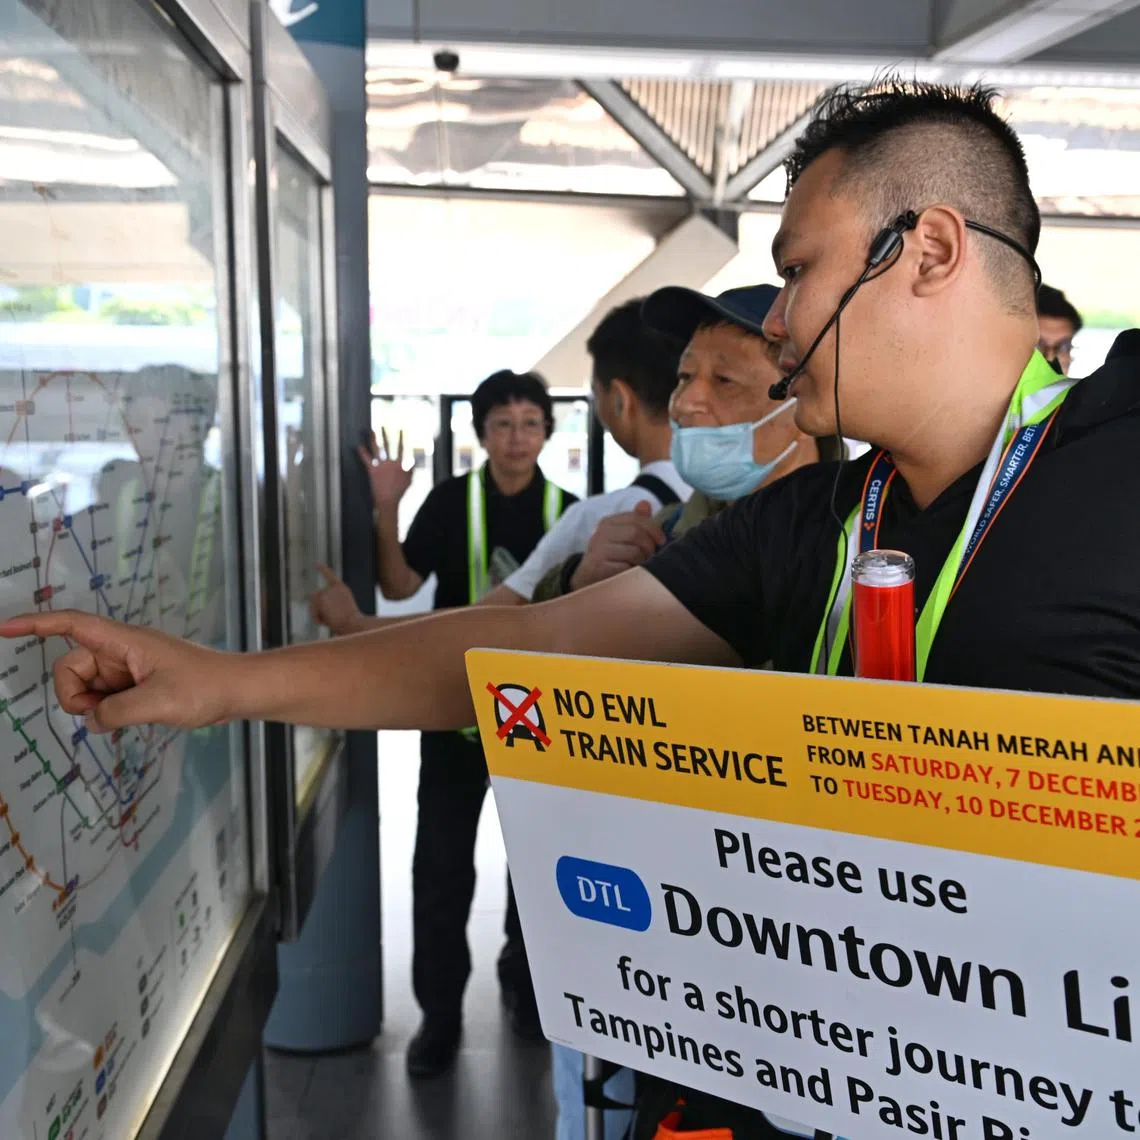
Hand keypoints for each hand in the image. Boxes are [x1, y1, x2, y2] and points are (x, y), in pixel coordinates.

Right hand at [0, 610, 234, 732]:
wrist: (238, 691)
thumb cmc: (206, 687)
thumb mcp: (157, 702)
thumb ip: (115, 712)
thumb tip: (91, 720)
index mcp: (124, 641)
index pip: (71, 625)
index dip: (35, 624)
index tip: (3, 628)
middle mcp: (121, 651)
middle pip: (70, 667)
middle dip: (74, 694)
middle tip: (103, 712)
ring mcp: (128, 668)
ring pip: (86, 687)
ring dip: (94, 706)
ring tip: (129, 714)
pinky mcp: (136, 684)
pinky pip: (104, 698)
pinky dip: (108, 711)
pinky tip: (132, 718)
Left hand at [310, 563, 364, 635]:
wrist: (355, 624)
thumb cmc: (352, 625)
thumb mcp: (345, 615)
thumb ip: (332, 609)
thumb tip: (321, 611)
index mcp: (343, 590)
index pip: (330, 577)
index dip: (323, 570)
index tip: (316, 563)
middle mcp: (334, 588)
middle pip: (316, 596)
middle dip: (318, 609)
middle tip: (331, 620)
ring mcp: (328, 591)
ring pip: (313, 604)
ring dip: (318, 615)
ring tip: (332, 621)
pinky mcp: (322, 596)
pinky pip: (313, 610)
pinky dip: (317, 618)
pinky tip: (325, 622)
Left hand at [358, 428, 411, 508]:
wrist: (388, 501)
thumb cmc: (399, 492)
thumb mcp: (409, 481)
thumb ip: (411, 470)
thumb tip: (413, 463)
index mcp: (400, 464)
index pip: (401, 448)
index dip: (402, 437)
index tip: (401, 429)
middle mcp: (390, 463)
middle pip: (388, 445)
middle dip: (385, 435)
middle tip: (382, 426)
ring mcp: (380, 466)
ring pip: (377, 449)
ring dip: (374, 439)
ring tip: (372, 431)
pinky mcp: (372, 471)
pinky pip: (366, 459)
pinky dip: (362, 452)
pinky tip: (359, 446)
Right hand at [570, 500, 664, 591]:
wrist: (587, 580)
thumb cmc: (609, 557)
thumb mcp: (621, 536)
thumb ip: (635, 521)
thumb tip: (645, 504)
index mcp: (608, 522)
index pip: (636, 518)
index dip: (654, 529)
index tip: (661, 541)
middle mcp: (601, 533)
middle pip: (636, 533)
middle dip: (649, 546)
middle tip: (650, 556)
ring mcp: (599, 551)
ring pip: (634, 551)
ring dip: (643, 561)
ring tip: (640, 565)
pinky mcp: (599, 568)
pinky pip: (627, 568)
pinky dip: (633, 572)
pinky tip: (630, 574)